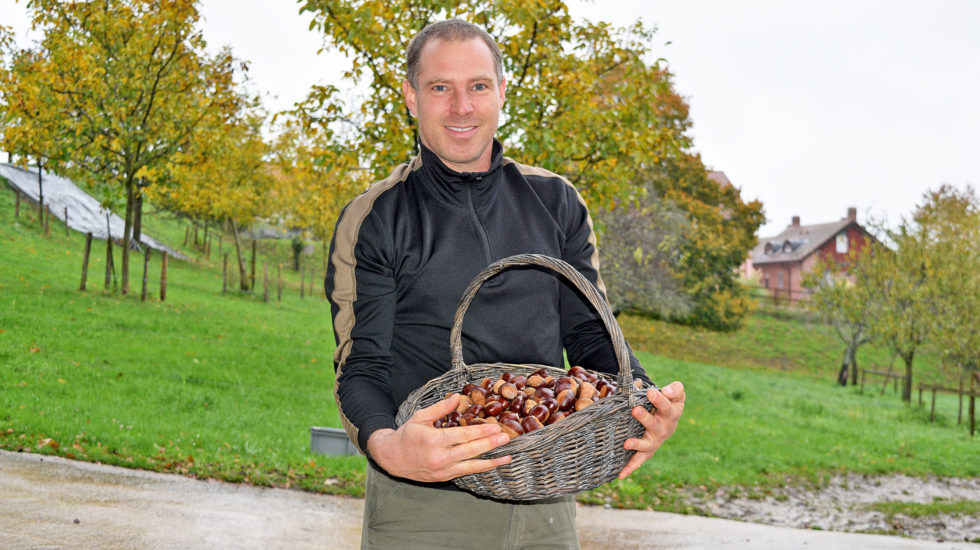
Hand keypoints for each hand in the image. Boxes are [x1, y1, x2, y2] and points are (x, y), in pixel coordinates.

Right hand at [367, 394, 511, 481]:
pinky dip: (481, 468)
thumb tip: (456, 397)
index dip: (481, 431)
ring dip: (491, 461)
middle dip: (490, 444)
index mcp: (434, 440)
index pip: (463, 435)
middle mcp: (440, 457)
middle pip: (470, 450)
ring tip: (507, 457)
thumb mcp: (421, 417)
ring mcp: (443, 470)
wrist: (391, 458)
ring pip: (472, 465)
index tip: (495, 427)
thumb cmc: (406, 435)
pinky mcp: (444, 477)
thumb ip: (440, 408)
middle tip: (506, 438)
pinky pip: (466, 472)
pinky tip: (493, 464)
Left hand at [618, 381, 684, 478]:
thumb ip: (675, 389)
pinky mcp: (647, 451)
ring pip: (647, 444)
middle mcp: (664, 429)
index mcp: (671, 414)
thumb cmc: (669, 403)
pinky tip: (621, 474)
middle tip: (635, 409)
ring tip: (627, 443)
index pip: (666, 406)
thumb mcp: (676, 393)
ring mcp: (655, 441)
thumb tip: (666, 391)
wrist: (668, 419)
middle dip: (645, 418)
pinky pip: (639, 460)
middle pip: (655, 425)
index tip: (650, 392)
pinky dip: (631, 468)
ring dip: (637, 444)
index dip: (659, 399)